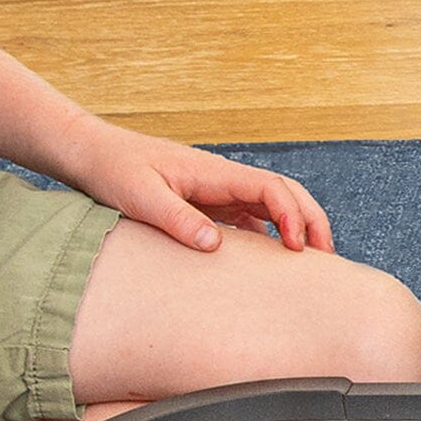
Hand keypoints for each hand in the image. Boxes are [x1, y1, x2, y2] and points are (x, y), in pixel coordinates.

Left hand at [59, 122, 333, 256]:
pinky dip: (267, 238)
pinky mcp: (208, 203)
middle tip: (327, 258)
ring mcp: (218, 191)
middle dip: (311, 222)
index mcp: (215, 173)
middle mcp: (224, 179)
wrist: (93, 155)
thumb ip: (178, 219)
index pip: (272, 188)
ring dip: (294, 230)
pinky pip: (248, 219)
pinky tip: (267, 264)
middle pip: (285, 195)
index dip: (293, 217)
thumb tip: (215, 246)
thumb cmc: (114, 169)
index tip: (296, 248)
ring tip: (308, 265)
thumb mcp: (141, 197)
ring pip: (272, 207)